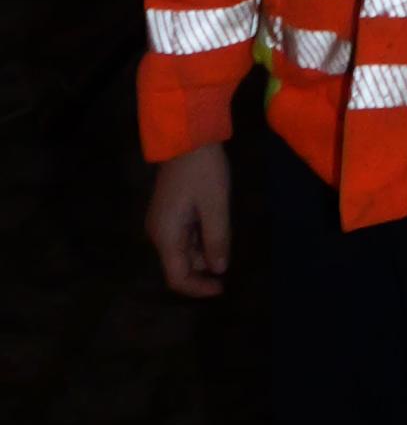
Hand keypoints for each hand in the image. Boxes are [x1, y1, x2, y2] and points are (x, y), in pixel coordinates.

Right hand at [147, 143, 231, 298]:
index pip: (177, 277)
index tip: (222, 287)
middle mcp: (159, 233)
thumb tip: (218, 270)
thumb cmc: (202, 170)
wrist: (187, 135)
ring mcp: (163, 221)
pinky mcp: (170, 211)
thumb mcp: (215, 204)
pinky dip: (201, 237)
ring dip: (204, 251)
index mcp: (166, 235)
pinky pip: (185, 235)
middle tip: (230, 256)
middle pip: (180, 264)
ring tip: (225, 237)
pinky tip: (217, 226)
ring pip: (184, 250)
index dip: (198, 289)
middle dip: (205, 267)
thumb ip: (216, 239)